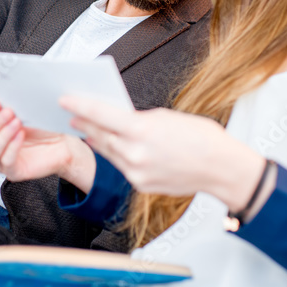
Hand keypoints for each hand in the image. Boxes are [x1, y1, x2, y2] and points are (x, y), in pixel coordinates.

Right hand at [0, 100, 95, 190]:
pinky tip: (21, 136)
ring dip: (3, 135)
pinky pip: (6, 161)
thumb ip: (15, 103)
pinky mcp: (12, 171)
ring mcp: (2, 159)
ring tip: (17, 123)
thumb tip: (7, 88)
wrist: (64, 145)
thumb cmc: (45, 128)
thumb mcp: (29, 111)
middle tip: (9, 111)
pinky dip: (12, 147)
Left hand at [61, 96, 264, 209]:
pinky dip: (116, 155)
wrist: (221, 169)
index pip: (101, 115)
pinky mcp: (141, 185)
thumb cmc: (202, 138)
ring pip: (108, 152)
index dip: (80, 106)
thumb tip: (120, 120)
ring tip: (86, 129)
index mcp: (142, 130)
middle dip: (85, 123)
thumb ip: (139, 119)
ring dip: (96, 139)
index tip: (65, 100)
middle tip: (71, 113)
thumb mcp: (168, 117)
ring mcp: (137, 172)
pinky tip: (110, 147)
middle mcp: (136, 153)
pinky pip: (121, 167)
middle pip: (100, 135)